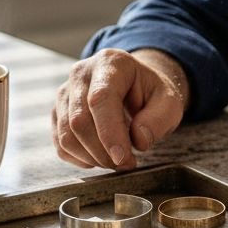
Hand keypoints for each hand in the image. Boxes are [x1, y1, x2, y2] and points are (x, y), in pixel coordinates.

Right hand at [52, 48, 186, 169]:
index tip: (123, 159)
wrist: (136, 86)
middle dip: (102, 152)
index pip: (101, 99)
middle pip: (79, 121)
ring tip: (116, 160)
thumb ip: (159, 119)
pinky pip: (60, 143)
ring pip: (66, 135)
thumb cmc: (152, 93)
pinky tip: (100, 157)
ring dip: (92, 158)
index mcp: (110, 63)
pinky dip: (80, 158)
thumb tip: (139, 140)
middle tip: (127, 164)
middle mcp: (81, 73)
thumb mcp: (170, 102)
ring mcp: (65, 93)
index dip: (109, 133)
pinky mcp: (57, 112)